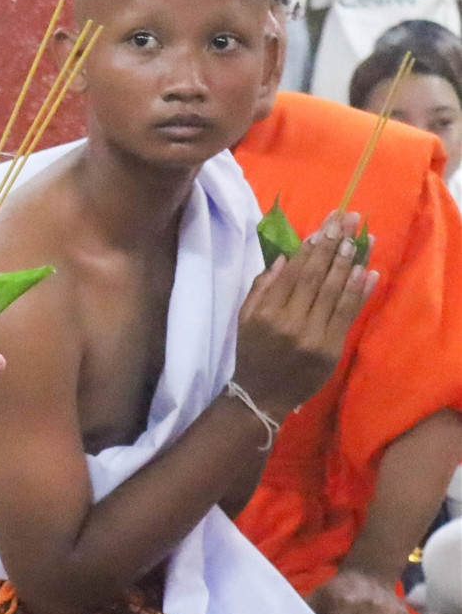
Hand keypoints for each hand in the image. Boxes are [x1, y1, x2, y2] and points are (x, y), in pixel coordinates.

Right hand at [234, 211, 374, 418]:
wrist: (262, 394)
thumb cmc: (252, 351)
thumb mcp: (244, 318)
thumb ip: (261, 288)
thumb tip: (285, 259)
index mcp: (266, 312)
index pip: (294, 272)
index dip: (312, 247)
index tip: (326, 225)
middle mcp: (290, 322)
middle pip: (317, 277)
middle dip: (334, 245)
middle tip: (349, 219)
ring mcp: (313, 336)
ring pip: (335, 292)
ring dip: (351, 262)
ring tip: (362, 238)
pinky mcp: (331, 348)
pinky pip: (348, 314)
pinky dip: (360, 292)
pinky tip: (369, 272)